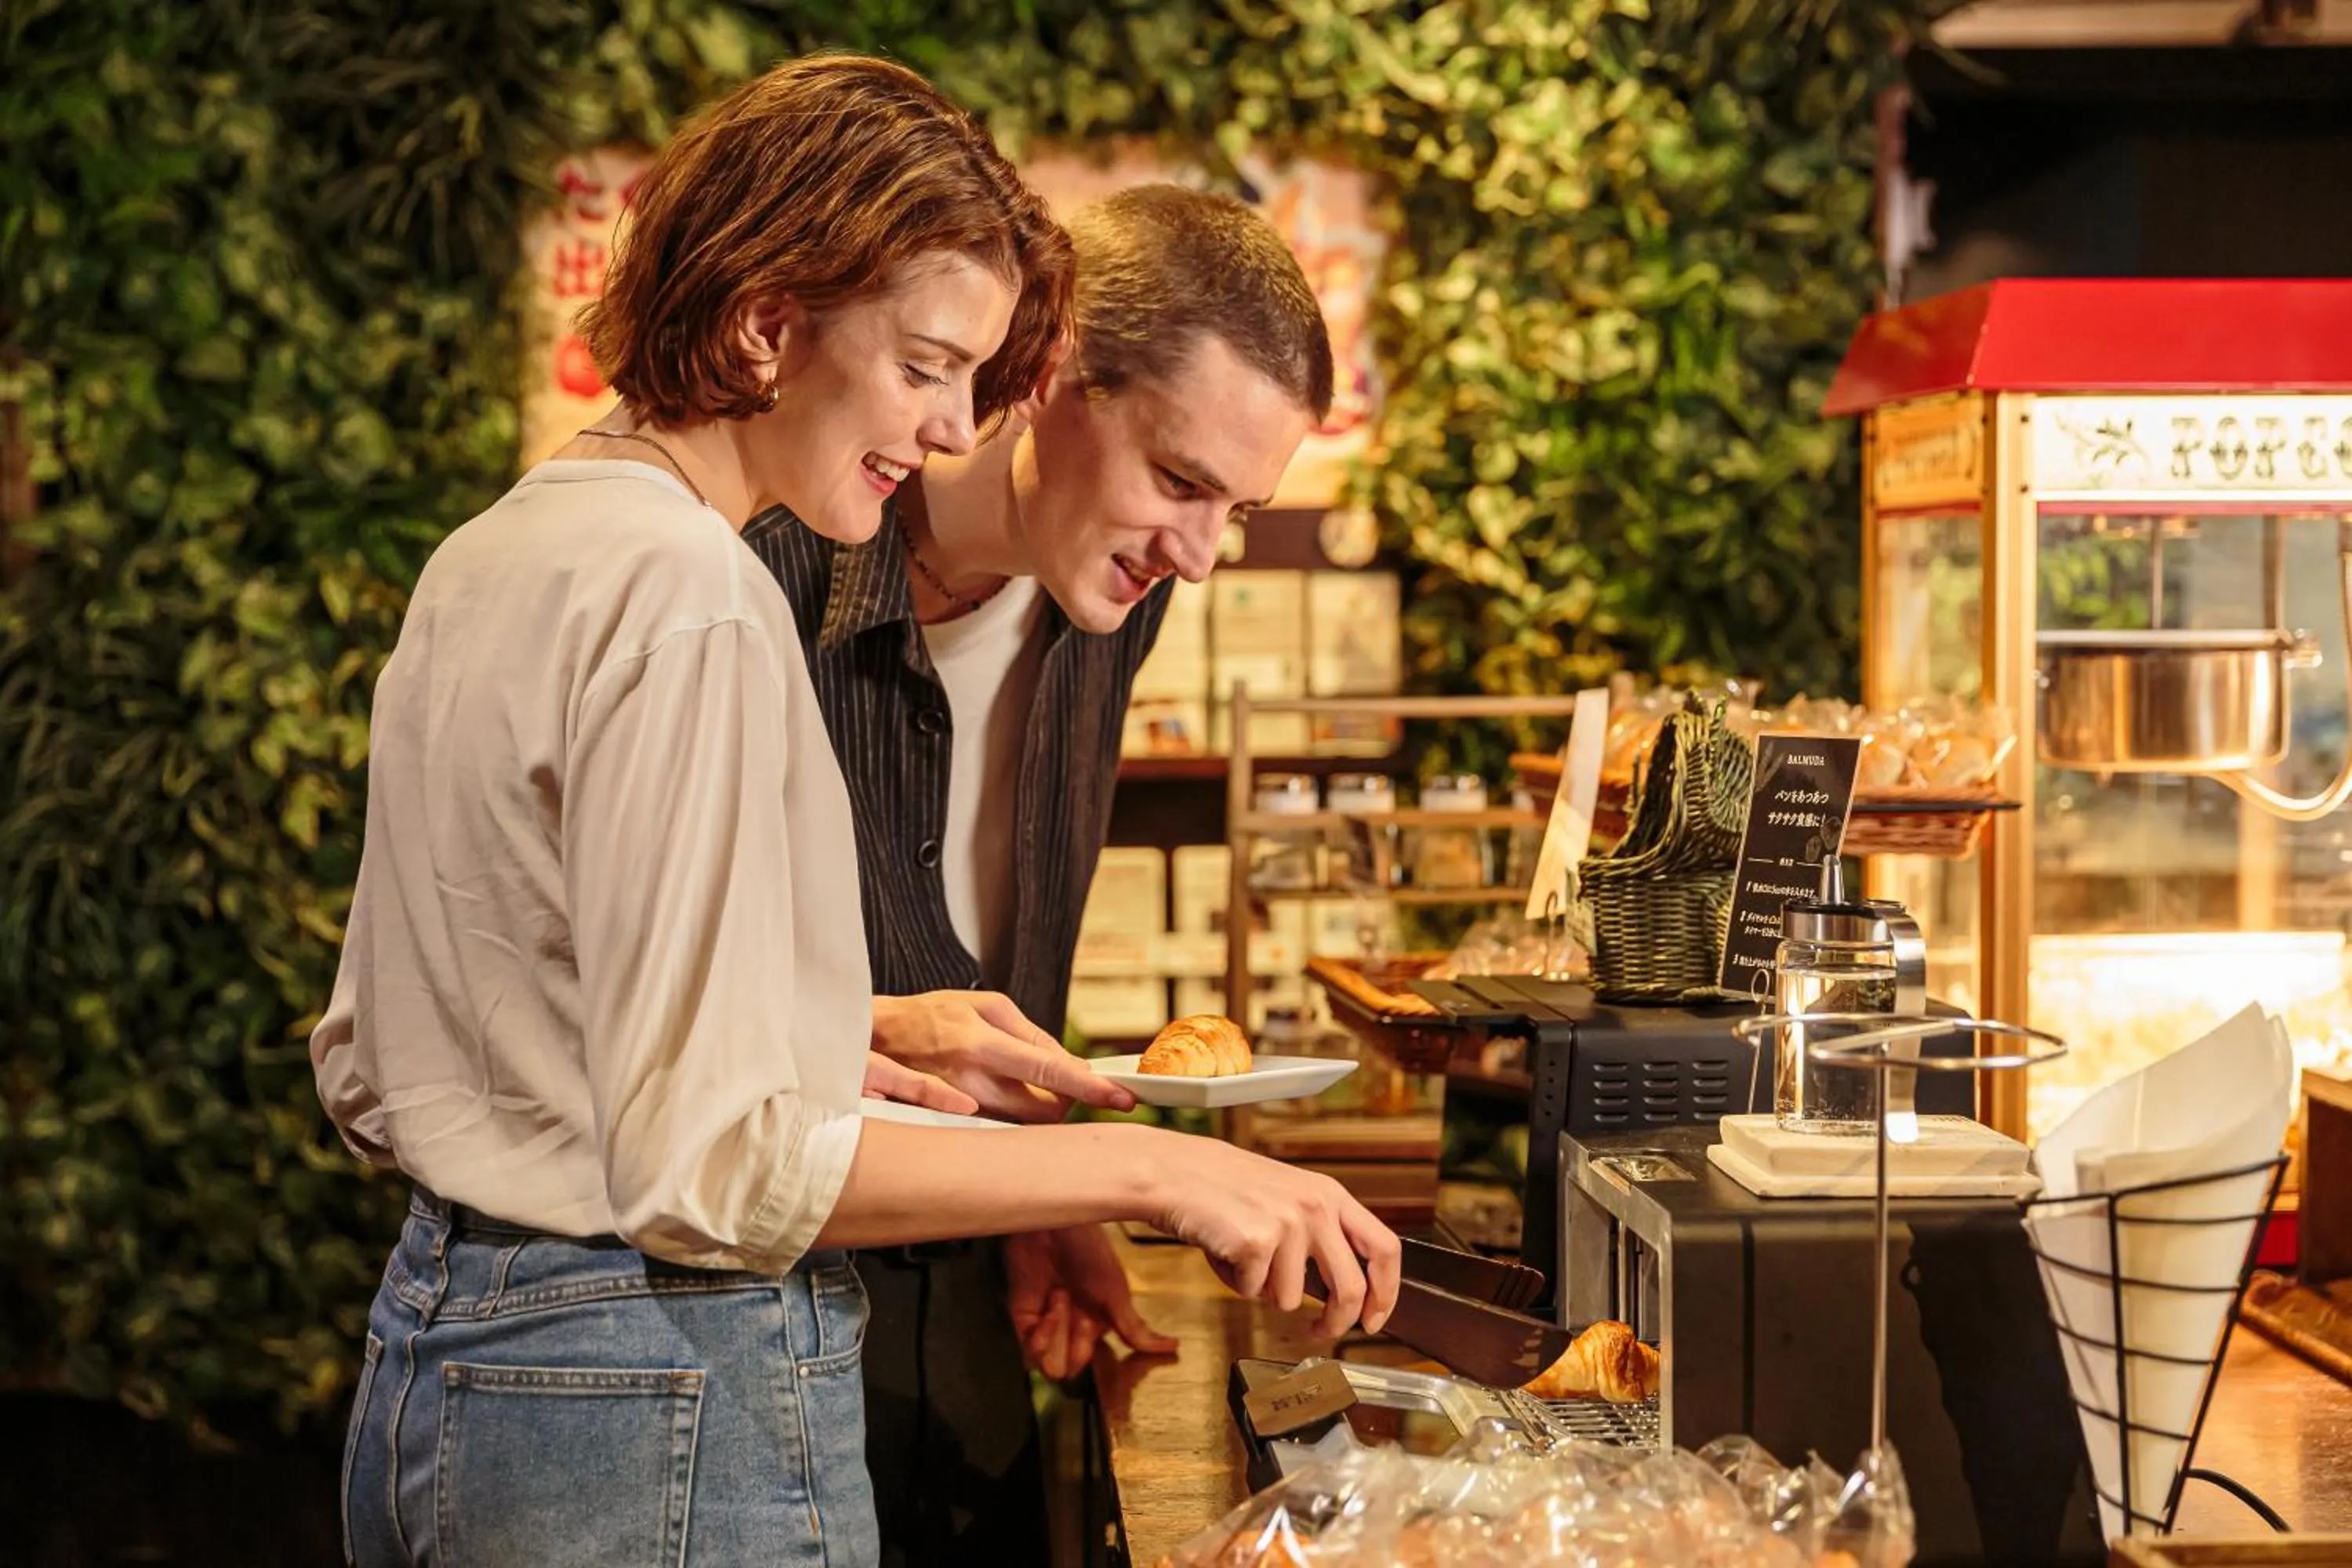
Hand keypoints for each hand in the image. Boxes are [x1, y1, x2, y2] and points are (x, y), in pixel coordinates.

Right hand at [870, 992, 1135, 1123]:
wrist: (869, 1033)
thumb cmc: (929, 1016)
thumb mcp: (985, 1006)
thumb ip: (1029, 1034)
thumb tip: (1065, 1061)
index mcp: (985, 1042)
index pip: (1051, 1069)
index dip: (1090, 1088)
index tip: (1121, 1099)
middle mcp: (971, 1077)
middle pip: (1040, 1111)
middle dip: (1062, 1106)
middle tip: (1059, 1091)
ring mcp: (954, 1104)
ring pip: (1017, 1126)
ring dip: (1033, 1113)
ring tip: (1018, 1091)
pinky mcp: (939, 1122)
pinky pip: (986, 1133)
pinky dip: (1004, 1124)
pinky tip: (996, 1110)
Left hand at [1006, 1225, 1178, 1379]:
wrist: (1053, 1226)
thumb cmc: (1089, 1250)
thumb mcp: (1116, 1291)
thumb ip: (1133, 1327)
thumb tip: (1172, 1347)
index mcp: (1096, 1322)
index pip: (1090, 1359)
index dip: (1088, 1348)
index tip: (1091, 1322)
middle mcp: (1070, 1326)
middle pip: (1067, 1365)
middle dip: (1071, 1345)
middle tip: (1075, 1311)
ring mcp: (1045, 1322)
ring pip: (1047, 1363)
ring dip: (1055, 1337)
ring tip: (1059, 1297)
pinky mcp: (1022, 1316)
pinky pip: (1029, 1349)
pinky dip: (1040, 1336)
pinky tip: (1047, 1309)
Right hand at [1145, 1131, 1399, 1341]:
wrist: (1175, 1172)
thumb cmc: (1225, 1189)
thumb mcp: (1288, 1199)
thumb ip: (1320, 1236)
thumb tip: (1342, 1292)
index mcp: (1330, 1195)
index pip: (1385, 1249)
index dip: (1386, 1293)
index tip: (1373, 1319)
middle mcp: (1315, 1207)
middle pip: (1350, 1288)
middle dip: (1336, 1323)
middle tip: (1318, 1332)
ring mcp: (1288, 1224)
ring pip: (1291, 1298)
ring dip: (1264, 1291)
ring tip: (1241, 1257)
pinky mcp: (1256, 1241)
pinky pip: (1254, 1293)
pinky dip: (1236, 1284)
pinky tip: (1223, 1253)